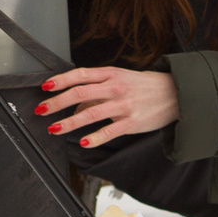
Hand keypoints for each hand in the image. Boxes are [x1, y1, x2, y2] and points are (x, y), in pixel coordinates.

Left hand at [37, 66, 178, 149]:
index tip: (45, 86)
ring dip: (69, 122)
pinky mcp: (132, 123)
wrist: (176, 93)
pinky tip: (83, 142)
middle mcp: (115, 88)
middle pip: (80, 92)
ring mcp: (124, 105)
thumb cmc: (144, 86)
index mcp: (111, 74)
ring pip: (91, 113)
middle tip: (41, 109)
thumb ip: (97, 91)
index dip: (61, 80)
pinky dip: (95, 137)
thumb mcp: (120, 80)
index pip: (81, 75)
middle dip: (57, 102)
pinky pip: (109, 131)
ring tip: (54, 128)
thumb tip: (75, 107)